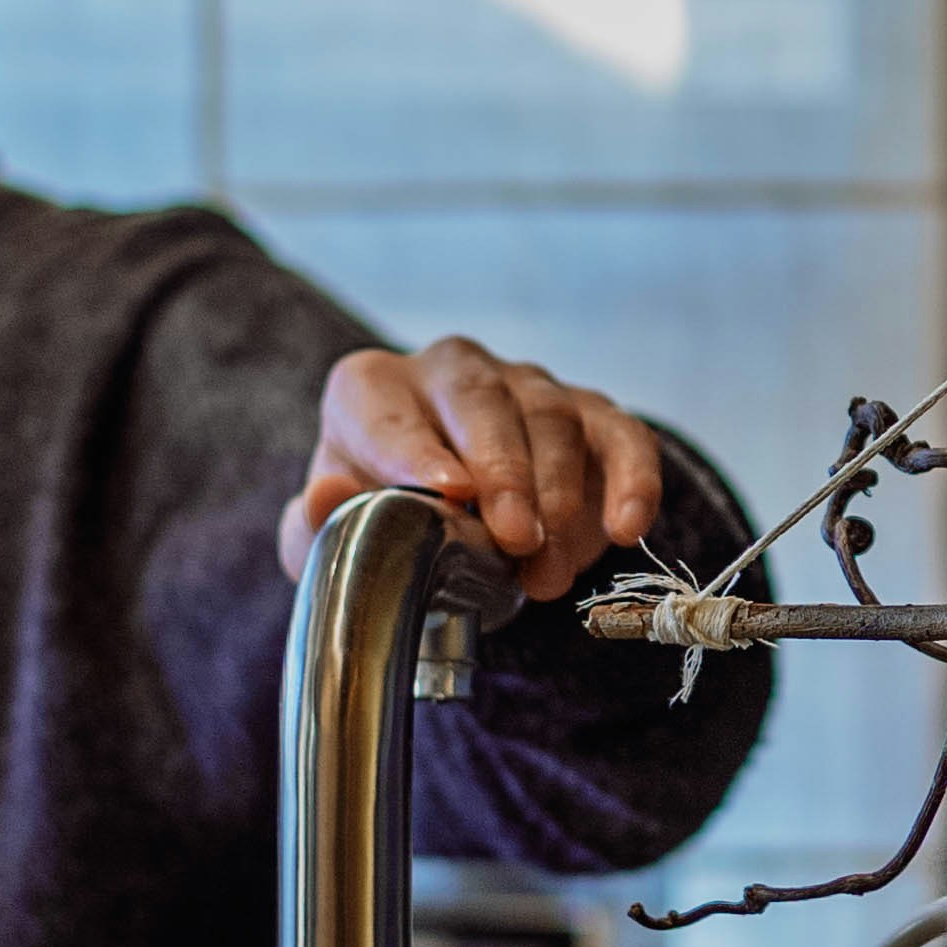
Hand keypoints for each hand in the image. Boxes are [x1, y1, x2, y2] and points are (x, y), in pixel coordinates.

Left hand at [278, 339, 667, 603]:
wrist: (447, 528)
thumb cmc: (386, 523)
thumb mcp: (331, 535)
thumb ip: (314, 524)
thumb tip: (328, 493)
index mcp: (371, 390)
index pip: (384, 408)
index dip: (414, 449)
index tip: (446, 495)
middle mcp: (450, 370)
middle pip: (481, 400)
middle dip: (505, 470)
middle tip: (514, 537)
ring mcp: (526, 387)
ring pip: (553, 418)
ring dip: (559, 500)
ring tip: (547, 575)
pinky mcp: (589, 415)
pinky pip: (621, 434)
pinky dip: (632, 479)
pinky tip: (626, 529)